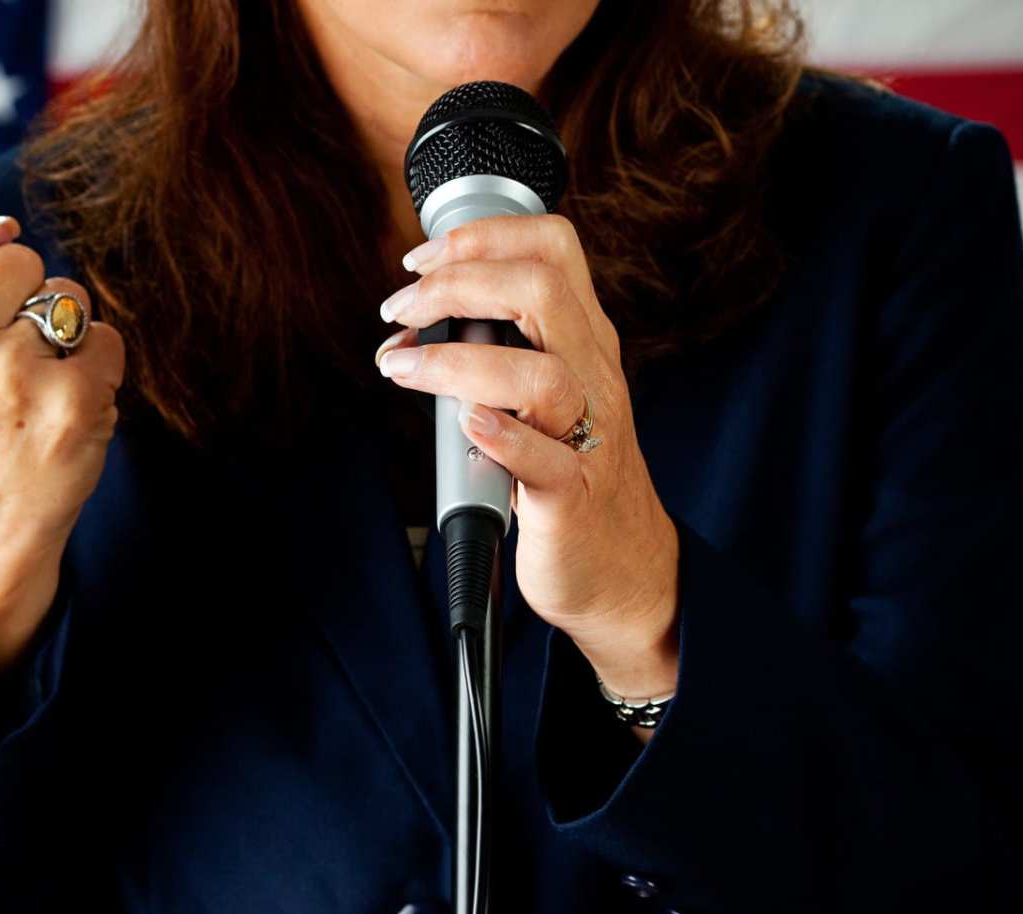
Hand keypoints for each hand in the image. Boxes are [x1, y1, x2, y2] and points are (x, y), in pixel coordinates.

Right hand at [0, 216, 124, 692]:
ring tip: (31, 393)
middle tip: (4, 368)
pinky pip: (108, 340)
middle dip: (22, 303)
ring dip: (62, 337)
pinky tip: (63, 414)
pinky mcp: (73, 402)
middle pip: (20, 259)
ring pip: (68, 297)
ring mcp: (14, 373)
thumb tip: (3, 225)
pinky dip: (97, 373)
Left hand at [375, 214, 678, 702]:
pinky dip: (502, 437)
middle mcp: (593, 375)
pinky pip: (544, 460)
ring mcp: (586, 435)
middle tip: (399, 309)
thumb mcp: (545, 393)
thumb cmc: (568, 474)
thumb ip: (498, 348)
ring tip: (403, 366)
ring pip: (541, 375)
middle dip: (458, 283)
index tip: (422, 258)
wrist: (622, 566)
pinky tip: (466, 424)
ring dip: (459, 361)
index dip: (484, 236)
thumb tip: (415, 322)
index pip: (553, 248)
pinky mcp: (571, 496)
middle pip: (542, 291)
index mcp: (584, 340)